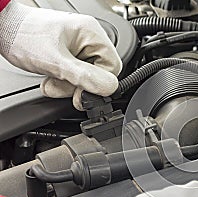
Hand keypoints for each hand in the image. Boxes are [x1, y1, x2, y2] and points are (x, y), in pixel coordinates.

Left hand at [0, 1, 121, 109]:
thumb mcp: (55, 62)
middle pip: (99, 73)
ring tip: (51, 80)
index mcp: (92, 33)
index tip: (82, 93)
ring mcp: (80, 45)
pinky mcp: (71, 53)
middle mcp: (89, 38)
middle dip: (79, 86)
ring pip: (87, 76)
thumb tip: (108, 88)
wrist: (1, 28)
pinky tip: (52, 77)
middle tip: (62, 86)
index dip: (99, 84)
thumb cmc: (22, 35)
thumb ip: (84, 77)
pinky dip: (64, 81)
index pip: (113, 67)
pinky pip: (76, 73)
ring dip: (68, 85)